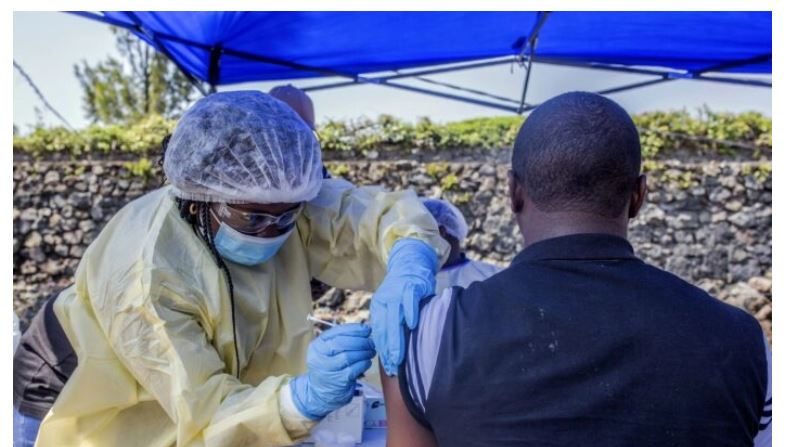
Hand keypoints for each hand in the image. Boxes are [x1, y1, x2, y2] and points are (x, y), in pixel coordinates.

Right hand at [290, 323, 374, 419]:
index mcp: (318, 345)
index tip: (367, 329)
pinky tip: (367, 362)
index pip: (336, 332)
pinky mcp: (338, 381)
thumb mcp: (329, 352)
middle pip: (342, 343)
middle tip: (371, 342)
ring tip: (371, 352)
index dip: (354, 329)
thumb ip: (342, 340)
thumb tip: (365, 330)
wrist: (320, 393)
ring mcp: (328, 370)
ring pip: (349, 356)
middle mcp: (319, 357)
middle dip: (361, 341)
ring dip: (364, 352)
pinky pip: (354, 369)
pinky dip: (364, 364)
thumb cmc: (329, 368)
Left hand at [370, 239, 437, 375]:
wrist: (409, 263)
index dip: (382, 350)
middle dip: (388, 349)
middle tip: (392, 366)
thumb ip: (392, 324)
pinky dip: (410, 313)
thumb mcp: (393, 307)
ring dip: (397, 338)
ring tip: (399, 355)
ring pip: (395, 318)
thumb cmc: (403, 291)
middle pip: (384, 328)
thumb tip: (393, 350)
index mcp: (378, 308)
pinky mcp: (410, 286)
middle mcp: (385, 301)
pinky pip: (409, 301)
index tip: (388, 367)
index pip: (378, 333)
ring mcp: (397, 293)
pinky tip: (412, 325)